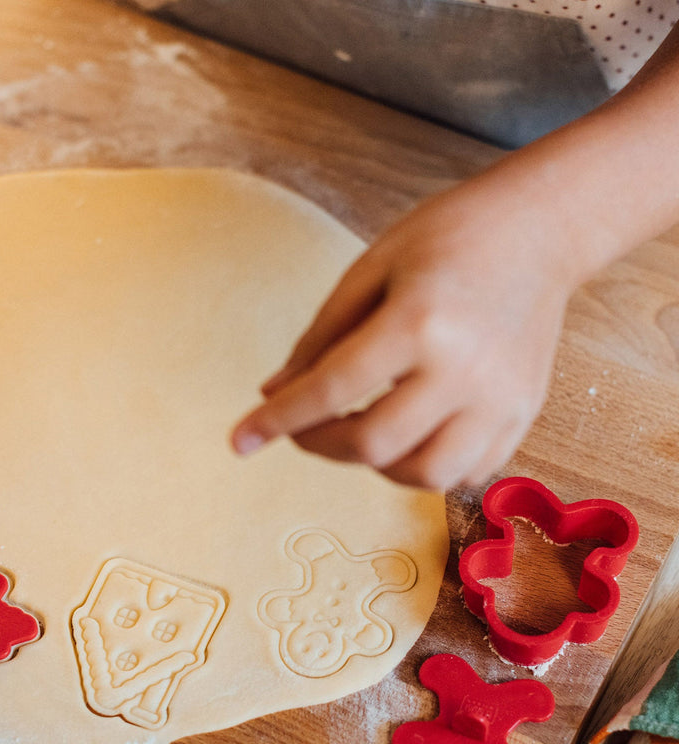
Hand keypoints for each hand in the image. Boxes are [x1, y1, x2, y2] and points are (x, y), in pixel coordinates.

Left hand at [231, 178, 576, 489]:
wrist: (543, 228)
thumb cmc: (449, 237)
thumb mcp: (370, 268)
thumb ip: (320, 338)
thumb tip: (273, 393)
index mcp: (420, 322)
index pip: (332, 390)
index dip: (278, 421)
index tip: (239, 441)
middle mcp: (465, 371)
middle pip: (373, 446)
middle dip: (319, 444)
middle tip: (302, 427)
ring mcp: (502, 400)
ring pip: (422, 475)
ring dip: (373, 465)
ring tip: (358, 431)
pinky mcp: (524, 415)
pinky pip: (464, 472)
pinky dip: (423, 468)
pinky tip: (406, 437)